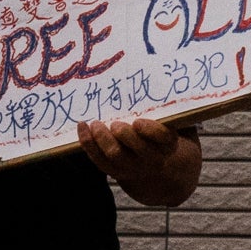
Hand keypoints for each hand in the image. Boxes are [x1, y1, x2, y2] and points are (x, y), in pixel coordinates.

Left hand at [77, 116, 200, 208]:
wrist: (155, 166)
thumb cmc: (159, 135)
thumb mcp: (168, 124)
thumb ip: (164, 109)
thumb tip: (153, 79)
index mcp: (168, 144)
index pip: (163, 138)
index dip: (150, 130)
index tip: (137, 121)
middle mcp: (152, 159)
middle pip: (137, 149)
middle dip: (124, 136)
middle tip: (115, 124)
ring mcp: (132, 167)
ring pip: (115, 155)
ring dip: (102, 139)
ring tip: (95, 123)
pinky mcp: (114, 171)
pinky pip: (98, 159)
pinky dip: (88, 143)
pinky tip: (82, 126)